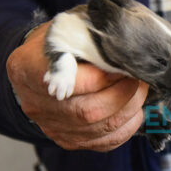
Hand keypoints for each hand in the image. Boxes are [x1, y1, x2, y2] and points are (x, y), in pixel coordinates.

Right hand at [6, 22, 148, 151]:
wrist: (40, 68)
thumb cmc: (59, 44)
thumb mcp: (67, 28)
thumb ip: (89, 37)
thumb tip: (126, 46)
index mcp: (29, 69)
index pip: (75, 81)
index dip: (107, 77)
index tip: (126, 66)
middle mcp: (38, 104)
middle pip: (88, 111)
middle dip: (124, 94)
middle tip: (140, 79)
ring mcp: (53, 126)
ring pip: (100, 128)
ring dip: (131, 109)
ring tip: (141, 90)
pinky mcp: (69, 140)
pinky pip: (105, 142)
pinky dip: (127, 127)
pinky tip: (136, 110)